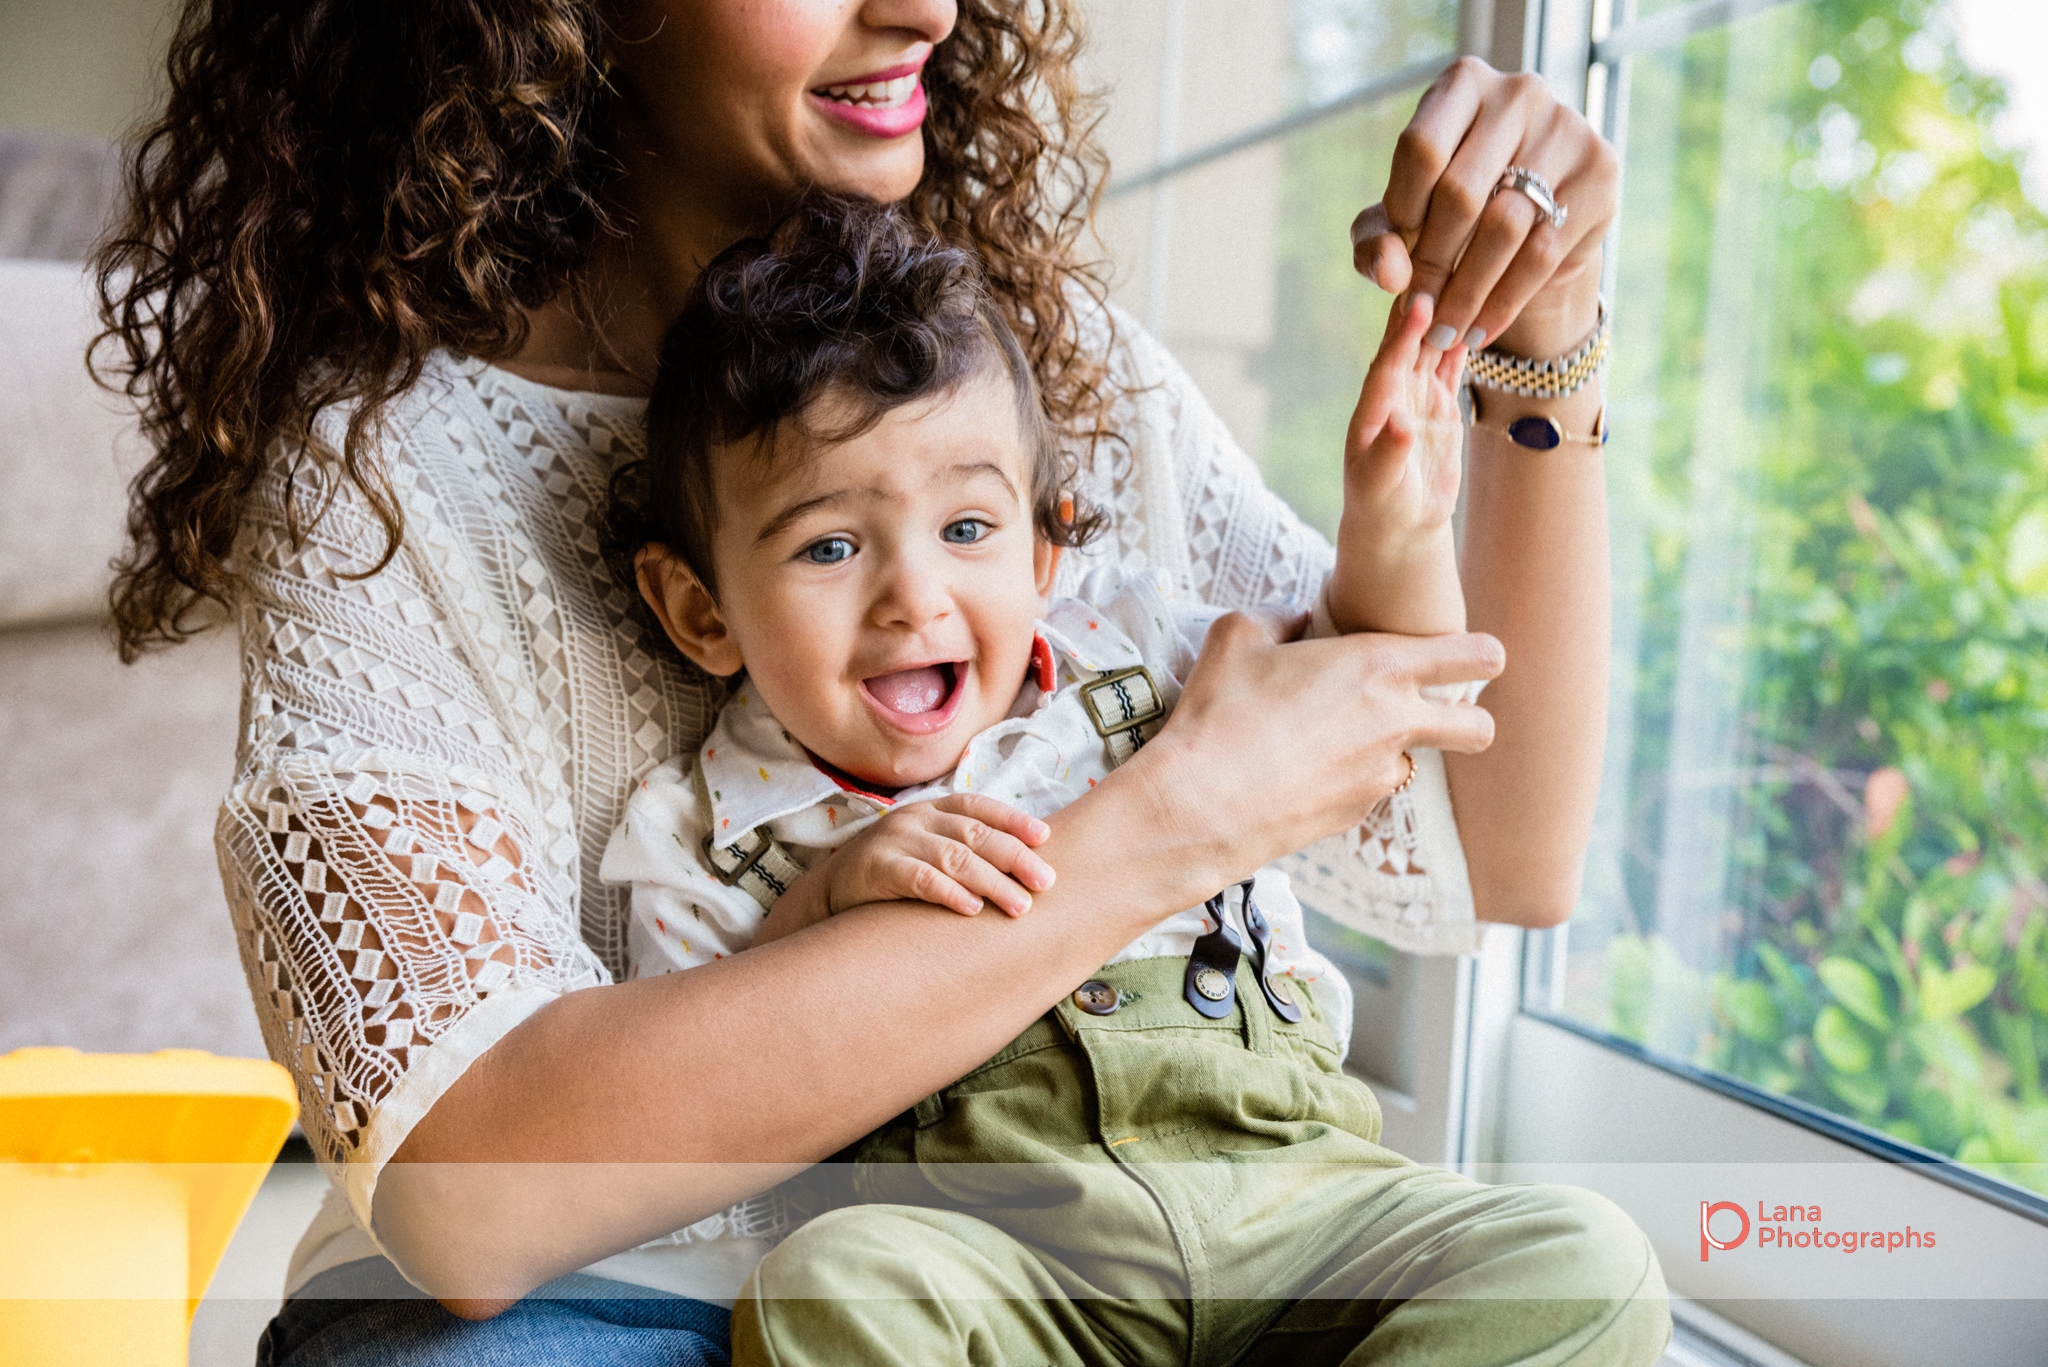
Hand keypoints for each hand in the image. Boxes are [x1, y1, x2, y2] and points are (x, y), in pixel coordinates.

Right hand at [822, 794, 1054, 917]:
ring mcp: (895, 840)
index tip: (1045, 839)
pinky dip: (949, 892)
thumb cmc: (892, 874)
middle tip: (1046, 882)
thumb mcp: (927, 850)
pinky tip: (972, 908)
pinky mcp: (877, 867)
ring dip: (992, 881)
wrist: (829, 894)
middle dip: (1014, 857)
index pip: (978, 807)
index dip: (1013, 820)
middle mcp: (916, 819)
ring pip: (954, 856)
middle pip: (974, 833)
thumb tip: (1024, 867)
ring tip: (1019, 905)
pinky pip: (920, 878)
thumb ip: (964, 850)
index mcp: (932, 809)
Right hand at [1124, 613, 1503, 894]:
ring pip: (1413, 761)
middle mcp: (1395, 722)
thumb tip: (1296, 622)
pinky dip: (1348, 780)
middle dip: (1469, 719)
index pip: (1474, 657)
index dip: (1480, 655)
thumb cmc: (1220, 711)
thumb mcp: (1238, 635)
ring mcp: (1379, 774)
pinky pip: (1368, 790)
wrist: (1200, 803)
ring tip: (1330, 741)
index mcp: (1379, 666)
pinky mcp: (1355, 814)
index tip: (1471, 657)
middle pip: (1478, 727)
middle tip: (1435, 710)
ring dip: (1388, 750)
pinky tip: (1299, 773)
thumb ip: (1282, 620)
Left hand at [1345, 291, 1467, 548]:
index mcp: (1373, 409)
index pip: (1389, 364)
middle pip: (1411, 343)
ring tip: (1470, 274)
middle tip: (1446, 264)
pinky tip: (1481, 308)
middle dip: (1427, 307)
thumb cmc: (1382, 509)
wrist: (1399, 526)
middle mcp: (1393, 395)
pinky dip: (1465, 339)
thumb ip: (1390, 454)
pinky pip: (1453, 364)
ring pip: (1434, 347)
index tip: (1418, 301)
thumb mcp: (1383, 487)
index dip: (1403, 334)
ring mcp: (1417, 396)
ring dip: (1448, 315)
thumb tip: (1400, 425)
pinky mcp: (1439, 404)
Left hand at [1349, 57, 1618, 358]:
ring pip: (1505, 227)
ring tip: (1444, 332)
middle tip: (1418, 312)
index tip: (1398, 258)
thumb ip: (1376, 239)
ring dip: (1467, 292)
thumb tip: (1389, 275)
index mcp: (1463, 84)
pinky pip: (1544, 251)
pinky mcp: (1599, 173)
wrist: (1534, 214)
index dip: (1402, 214)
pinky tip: (1479, 330)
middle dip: (1431, 265)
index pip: (1421, 150)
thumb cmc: (1450, 207)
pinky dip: (1505, 300)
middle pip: (1461, 191)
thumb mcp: (1401, 218)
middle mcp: (1519, 93)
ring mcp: (1566, 129)